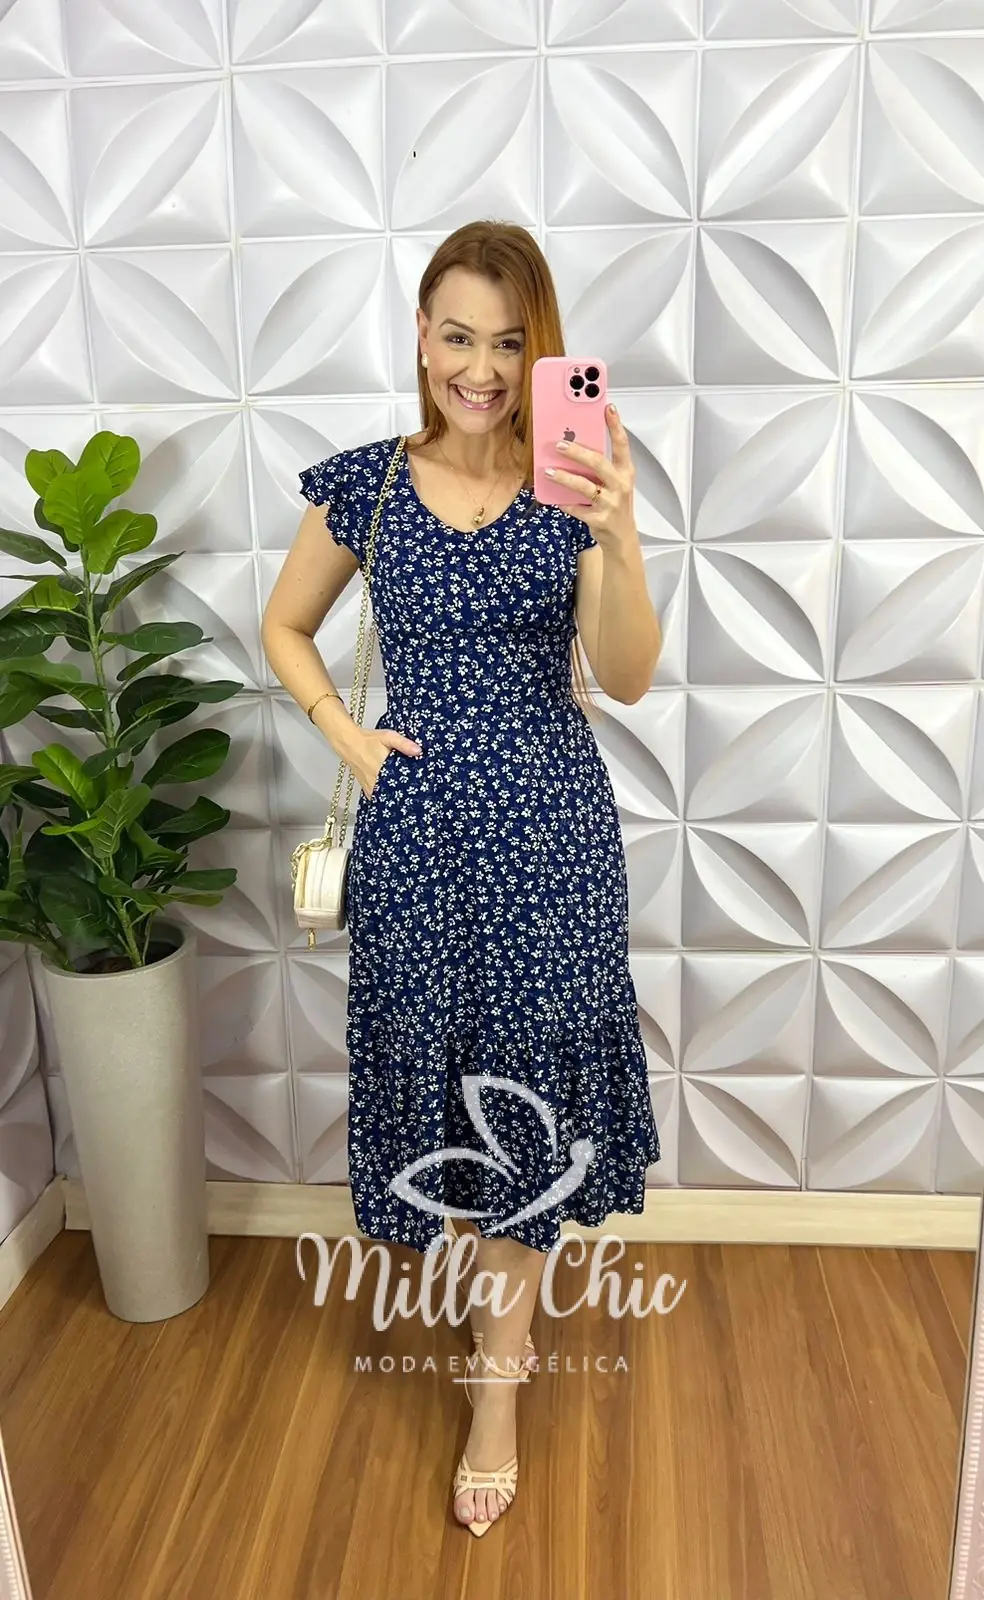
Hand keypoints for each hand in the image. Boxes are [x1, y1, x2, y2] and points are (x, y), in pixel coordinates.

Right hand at [355, 730, 421, 798]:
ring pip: (385, 796)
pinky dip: (384, 794)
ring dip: (393, 794)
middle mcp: (374, 781)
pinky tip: (390, 789)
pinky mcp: (366, 788)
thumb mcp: (388, 737)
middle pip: (393, 793)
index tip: (418, 788)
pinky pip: (378, 796)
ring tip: (403, 791)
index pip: (399, 786)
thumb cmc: (368, 740)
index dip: (410, 788)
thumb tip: (418, 751)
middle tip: (413, 790)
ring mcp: (369, 787)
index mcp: (381, 770)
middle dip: (403, 792)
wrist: (349, 743)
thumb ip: (403, 744)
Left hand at [545, 403, 637, 549]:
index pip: (622, 444)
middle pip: (599, 463)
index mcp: (625, 472)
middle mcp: (620, 485)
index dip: (615, 425)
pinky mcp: (599, 519)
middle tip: (559, 444)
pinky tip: (552, 497)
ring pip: (585, 486)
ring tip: (548, 471)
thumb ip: (599, 466)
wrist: (621, 537)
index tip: (608, 408)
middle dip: (578, 452)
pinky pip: (576, 508)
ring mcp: (610, 503)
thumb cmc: (615, 503)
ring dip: (564, 478)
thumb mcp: (614, 482)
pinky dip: (563, 502)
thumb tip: (573, 444)